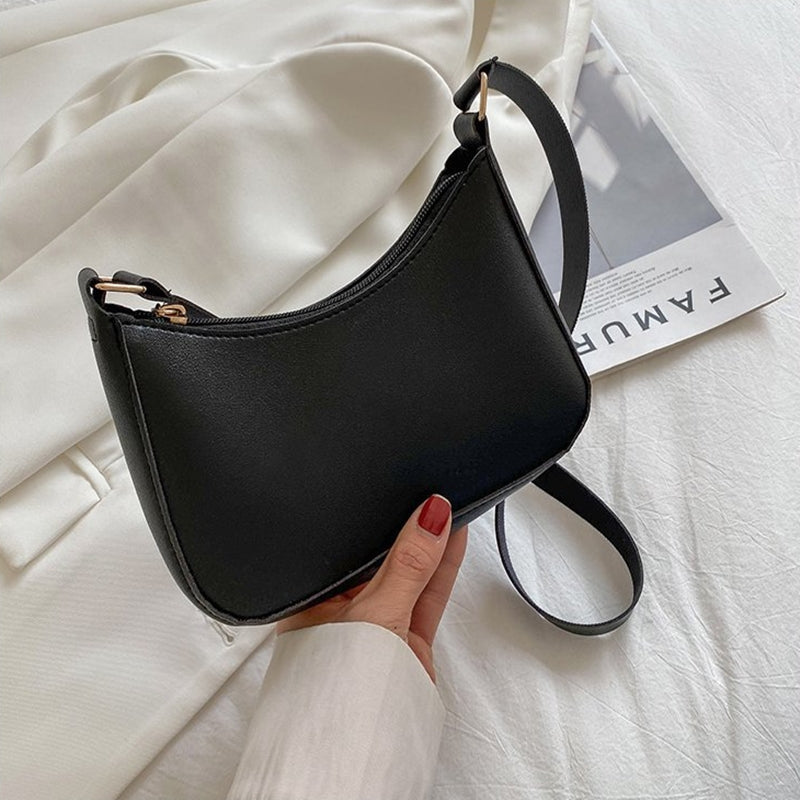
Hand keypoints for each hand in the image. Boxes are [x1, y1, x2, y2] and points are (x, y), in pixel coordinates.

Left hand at [277, 494, 467, 683]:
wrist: (363, 755)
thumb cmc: (336, 694)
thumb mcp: (374, 612)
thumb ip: (406, 565)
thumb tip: (428, 518)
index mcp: (314, 597)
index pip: (348, 545)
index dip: (375, 518)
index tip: (404, 493)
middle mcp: (344, 609)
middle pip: (383, 557)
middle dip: (407, 529)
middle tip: (430, 494)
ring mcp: (378, 625)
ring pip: (409, 574)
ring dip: (429, 544)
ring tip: (446, 506)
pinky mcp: (406, 640)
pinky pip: (427, 594)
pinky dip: (442, 568)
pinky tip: (451, 539)